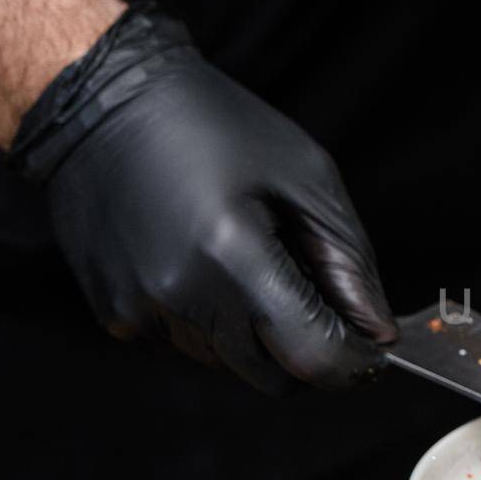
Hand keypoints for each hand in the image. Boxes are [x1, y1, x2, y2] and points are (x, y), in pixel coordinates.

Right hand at [10, 5, 395, 392]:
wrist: (103, 102)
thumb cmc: (213, 125)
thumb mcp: (307, 178)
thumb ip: (350, 265)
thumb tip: (378, 333)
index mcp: (232, 258)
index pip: (313, 357)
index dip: (354, 361)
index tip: (371, 347)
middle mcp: (180, 298)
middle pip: (274, 377)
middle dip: (309, 350)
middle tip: (313, 293)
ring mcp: (142, 313)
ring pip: (232, 365)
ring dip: (258, 335)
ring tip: (248, 259)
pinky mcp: (118, 317)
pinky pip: (189, 346)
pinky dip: (214, 322)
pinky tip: (203, 261)